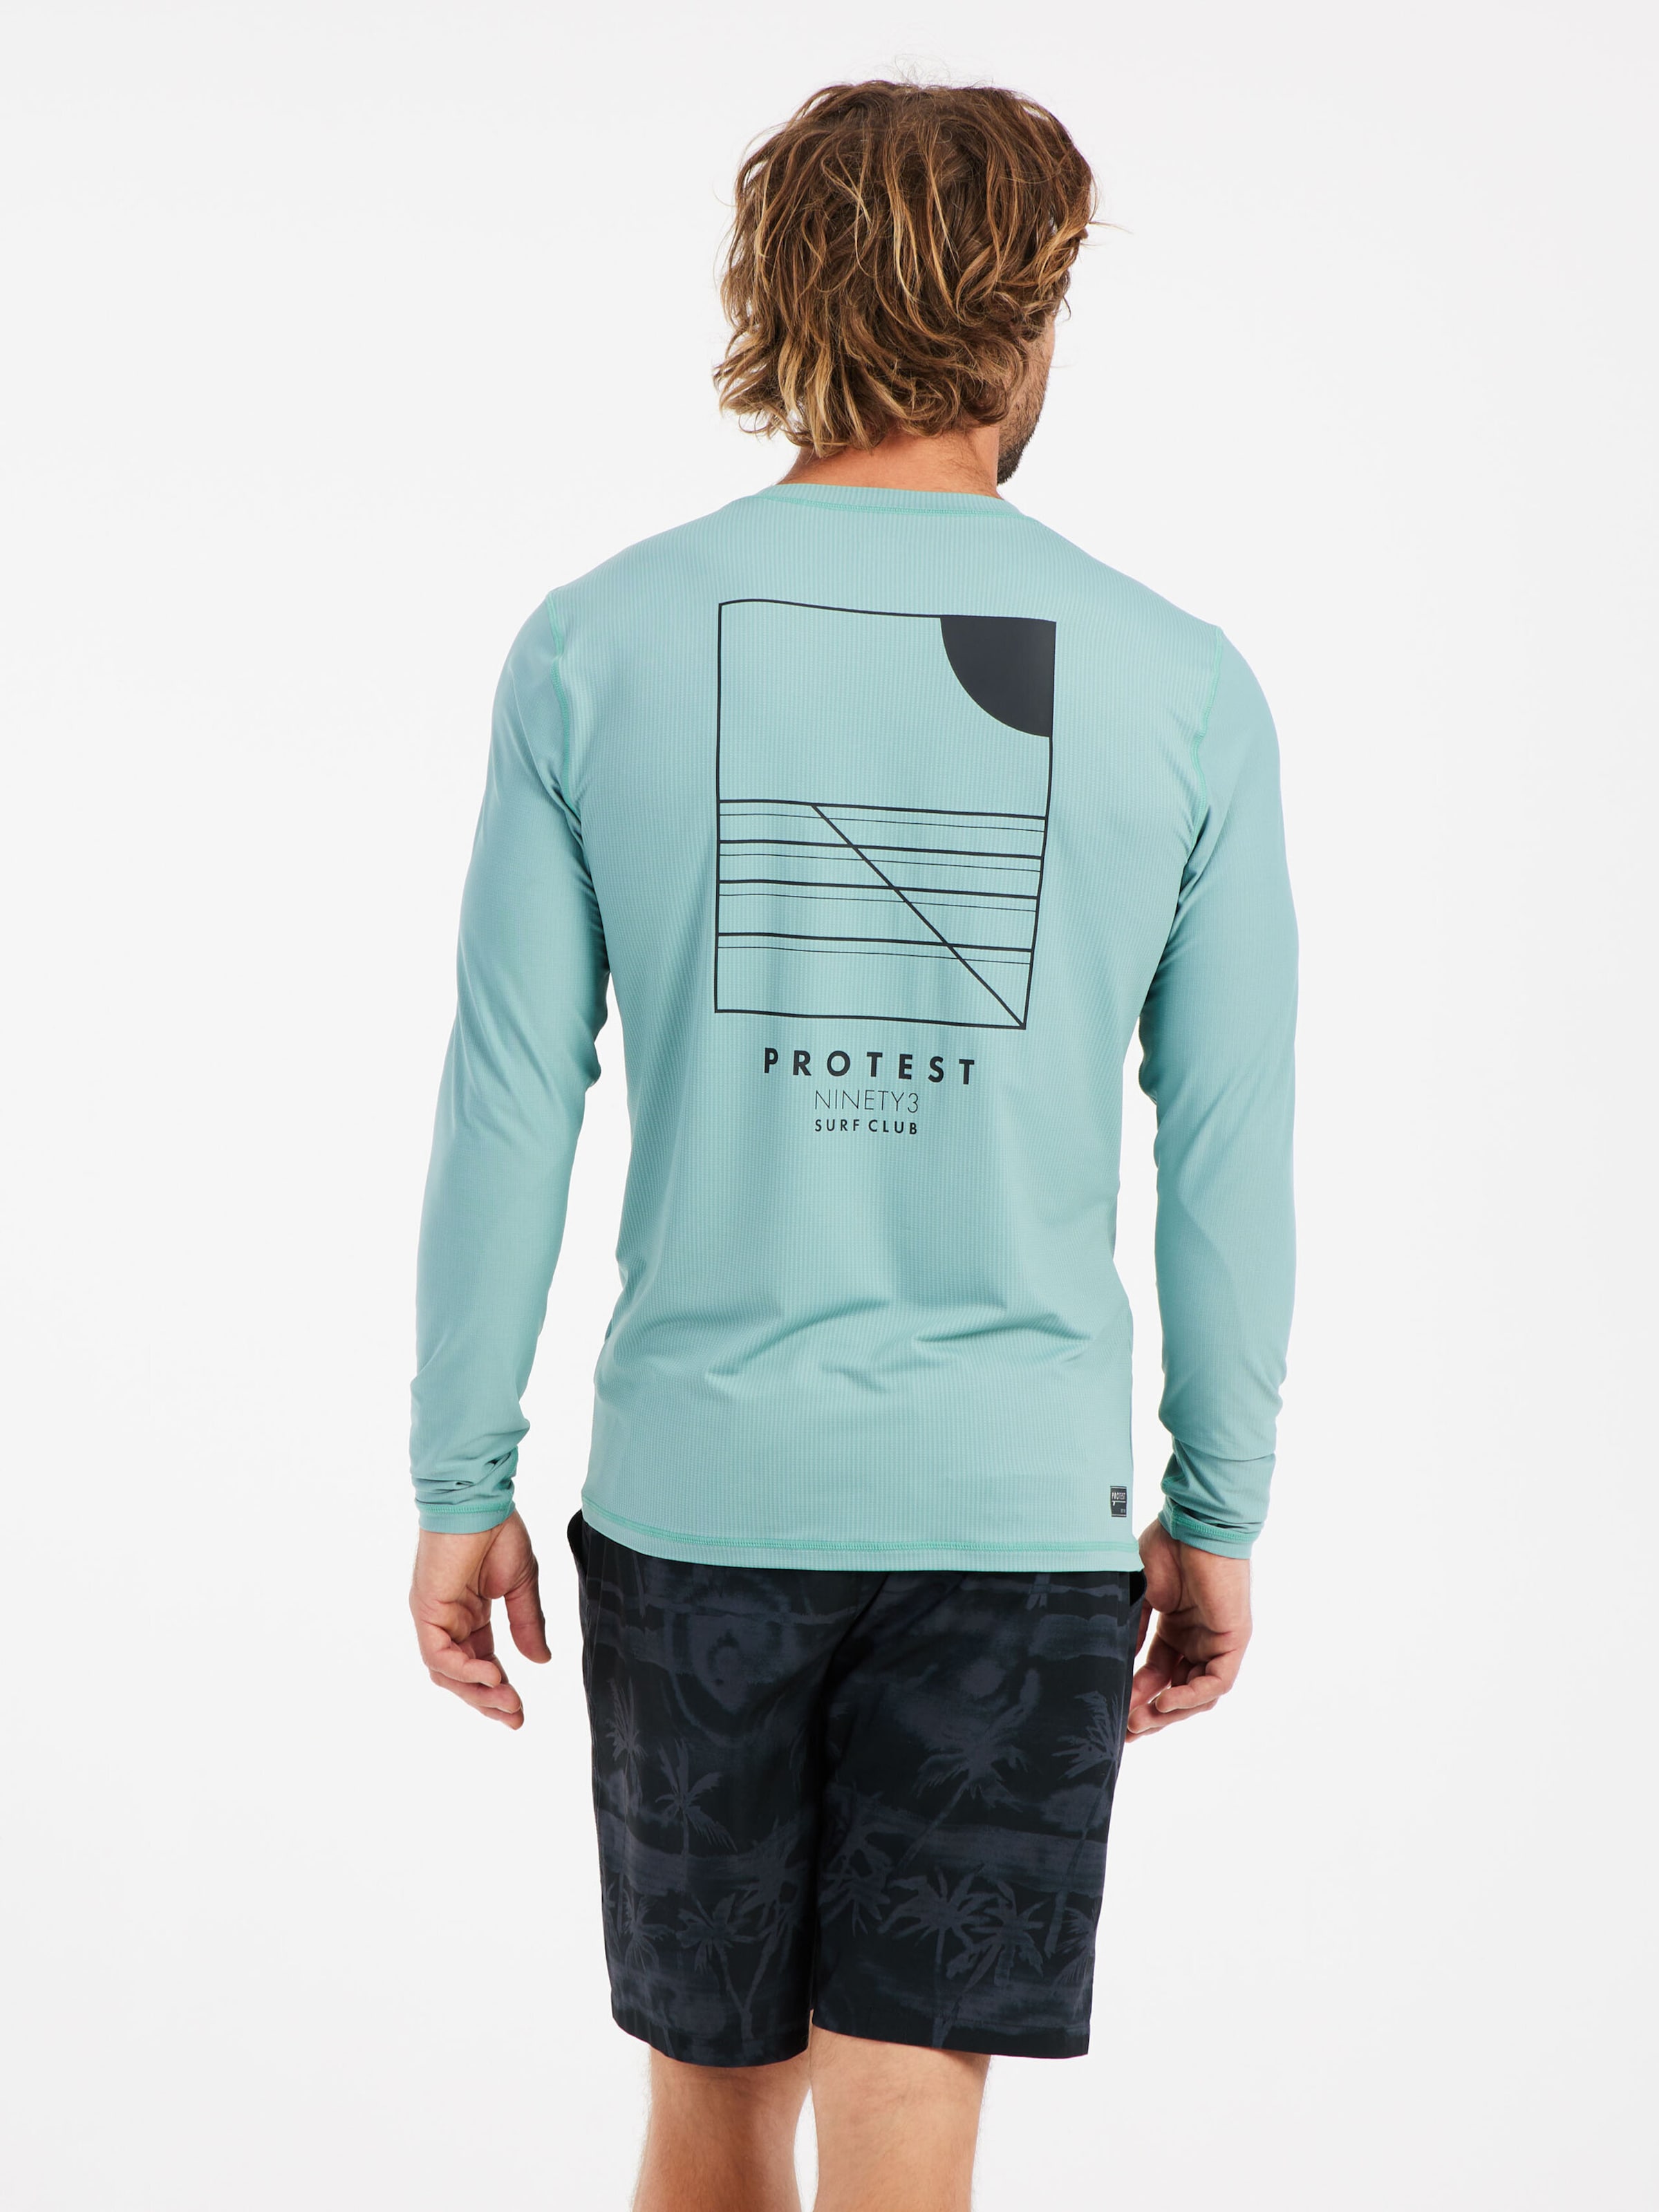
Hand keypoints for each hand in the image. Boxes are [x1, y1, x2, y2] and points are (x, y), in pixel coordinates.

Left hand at [409, 1511, 549, 1728]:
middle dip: (488, 1701)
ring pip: (446, 1672)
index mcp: (469, 1615)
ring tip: (508, 1701)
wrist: (480, 1499)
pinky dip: (463, 1670)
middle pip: (461, 1675)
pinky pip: (438, 1654)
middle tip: (516, 1717)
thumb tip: (541, 1661)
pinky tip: (492, 1676)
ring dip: (477, 1692)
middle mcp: (448, 1620)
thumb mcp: (522, 1585)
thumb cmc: (498, 1531)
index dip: (499, 1689)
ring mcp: (435, 1616)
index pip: (481, 1662)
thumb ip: (528, 1623)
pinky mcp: (427, 1609)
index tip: (520, 1711)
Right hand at [1126, 1518, 1251, 1738]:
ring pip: (1199, 1693)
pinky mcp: (1233, 1639)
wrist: (1192, 1522)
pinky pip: (1217, 1681)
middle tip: (1124, 1730)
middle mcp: (1198, 1639)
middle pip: (1177, 1690)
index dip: (1136, 1695)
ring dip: (1170, 1712)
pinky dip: (1192, 1696)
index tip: (1114, 1714)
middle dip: (1150, 1713)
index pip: (1158, 1674)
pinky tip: (1165, 1702)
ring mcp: (1216, 1641)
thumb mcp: (1141, 1594)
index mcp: (1176, 1629)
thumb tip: (1119, 1663)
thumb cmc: (1167, 1545)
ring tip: (1139, 1722)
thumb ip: (1134, 1629)